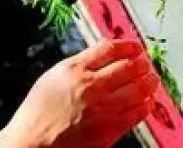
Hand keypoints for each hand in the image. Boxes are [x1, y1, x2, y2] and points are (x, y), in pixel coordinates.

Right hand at [0, 40, 159, 147]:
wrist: (30, 145)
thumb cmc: (38, 113)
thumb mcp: (53, 77)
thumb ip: (80, 64)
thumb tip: (105, 53)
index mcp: (74, 70)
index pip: (110, 48)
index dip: (129, 45)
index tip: (136, 47)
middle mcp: (90, 86)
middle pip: (129, 66)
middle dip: (143, 63)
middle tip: (146, 64)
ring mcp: (101, 109)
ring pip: (138, 88)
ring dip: (149, 82)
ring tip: (152, 79)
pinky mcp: (108, 130)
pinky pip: (137, 113)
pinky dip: (146, 104)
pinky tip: (147, 101)